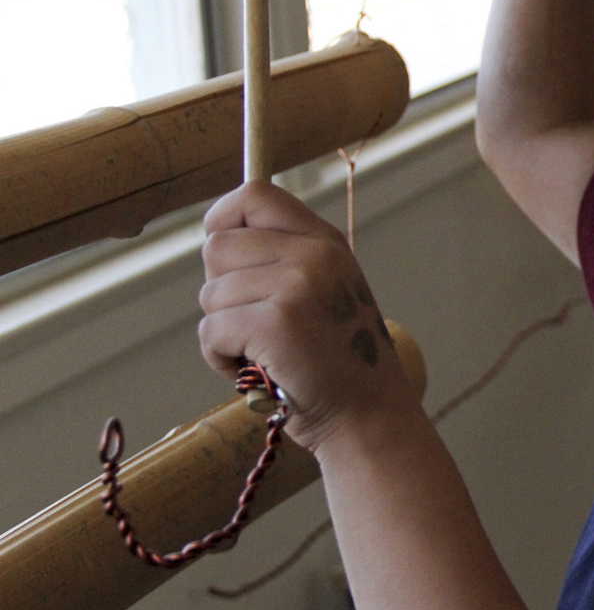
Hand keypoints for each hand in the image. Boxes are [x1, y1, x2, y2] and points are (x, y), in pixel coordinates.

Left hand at [198, 181, 418, 453]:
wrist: (368, 414)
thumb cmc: (336, 361)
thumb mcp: (326, 289)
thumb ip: (285, 258)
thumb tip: (218, 238)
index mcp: (325, 241)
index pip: (255, 195)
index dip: (224, 218)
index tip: (225, 255)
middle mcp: (313, 254)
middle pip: (217, 248)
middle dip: (222, 291)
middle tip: (257, 323)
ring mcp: (296, 286)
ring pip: (210, 294)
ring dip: (223, 331)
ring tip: (263, 352)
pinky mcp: (275, 323)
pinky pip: (210, 330)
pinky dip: (220, 358)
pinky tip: (256, 371)